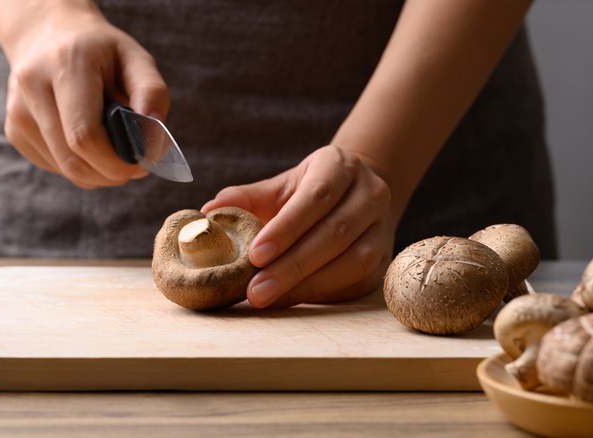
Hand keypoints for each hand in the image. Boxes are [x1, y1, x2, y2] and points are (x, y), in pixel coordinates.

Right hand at [0, 3, 167, 187]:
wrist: (47, 33)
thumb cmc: (100, 51)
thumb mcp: (135, 57)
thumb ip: (152, 94)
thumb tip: (152, 143)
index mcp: (66, 63)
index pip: (85, 135)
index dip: (116, 162)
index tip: (140, 164)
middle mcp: (33, 86)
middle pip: (73, 160)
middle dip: (110, 174)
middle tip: (133, 166)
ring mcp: (18, 111)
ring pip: (64, 169)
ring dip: (98, 173)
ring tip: (114, 149)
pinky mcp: (14, 130)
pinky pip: (55, 167)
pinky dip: (80, 166)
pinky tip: (88, 142)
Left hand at [202, 146, 395, 307]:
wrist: (356, 195)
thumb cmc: (309, 192)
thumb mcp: (281, 186)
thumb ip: (247, 197)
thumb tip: (209, 211)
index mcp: (340, 167)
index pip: (316, 197)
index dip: (286, 228)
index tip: (255, 255)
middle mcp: (370, 195)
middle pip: (335, 233)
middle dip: (293, 266)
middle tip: (255, 290)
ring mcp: (382, 228)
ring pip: (352, 261)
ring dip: (307, 285)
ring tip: (269, 299)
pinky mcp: (383, 259)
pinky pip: (356, 281)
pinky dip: (321, 294)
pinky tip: (291, 301)